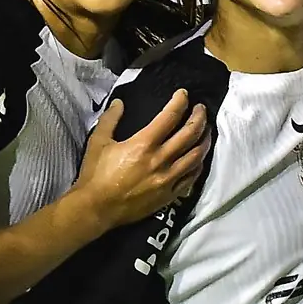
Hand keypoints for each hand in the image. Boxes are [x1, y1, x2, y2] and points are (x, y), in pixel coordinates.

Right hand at [73, 92, 210, 230]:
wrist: (97, 208)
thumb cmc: (95, 175)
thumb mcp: (98, 142)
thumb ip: (110, 119)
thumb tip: (119, 102)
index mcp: (144, 144)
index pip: (170, 117)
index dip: (180, 102)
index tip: (184, 94)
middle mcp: (160, 160)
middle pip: (190, 134)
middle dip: (199, 118)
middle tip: (202, 109)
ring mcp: (168, 178)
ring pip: (196, 156)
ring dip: (205, 140)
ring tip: (207, 130)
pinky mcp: (169, 194)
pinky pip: (192, 177)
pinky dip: (199, 164)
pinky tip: (199, 158)